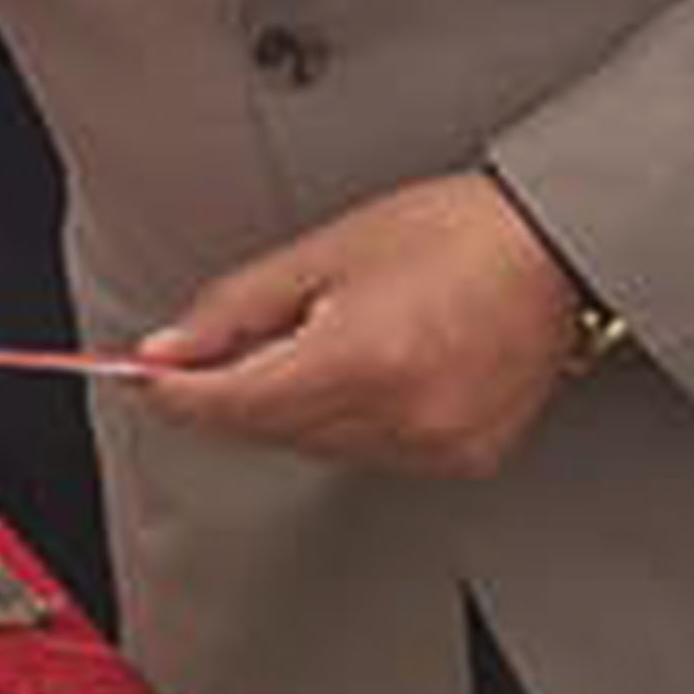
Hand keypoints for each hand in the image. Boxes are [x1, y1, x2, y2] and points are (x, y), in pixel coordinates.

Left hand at [131, 171, 597, 478]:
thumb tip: (167, 350)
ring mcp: (437, 445)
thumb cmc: (451, 234)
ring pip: (315, 445)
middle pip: (270, 429)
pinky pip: (370, 451)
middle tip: (217, 347)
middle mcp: (402, 416)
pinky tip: (371, 368)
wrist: (551, 248)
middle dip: (233, 391)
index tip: (142, 380)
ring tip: (327, 336)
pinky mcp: (464, 459)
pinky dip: (348, 419)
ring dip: (292, 406)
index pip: (235, 405)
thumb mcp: (322, 254)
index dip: (178, 393)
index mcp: (362, 361)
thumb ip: (234, 310)